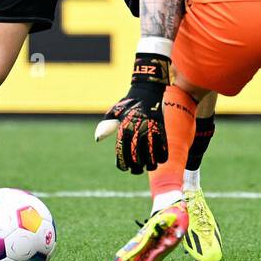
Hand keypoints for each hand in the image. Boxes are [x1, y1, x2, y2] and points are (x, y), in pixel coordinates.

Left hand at [95, 54, 170, 173]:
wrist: (147, 91)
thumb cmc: (129, 103)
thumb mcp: (114, 112)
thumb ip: (106, 126)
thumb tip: (98, 138)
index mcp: (124, 127)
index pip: (122, 151)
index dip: (123, 163)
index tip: (124, 168)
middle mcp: (137, 131)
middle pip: (136, 157)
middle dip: (136, 168)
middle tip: (136, 170)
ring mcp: (151, 130)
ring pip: (151, 156)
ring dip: (150, 165)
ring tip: (148, 166)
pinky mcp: (161, 130)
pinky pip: (163, 148)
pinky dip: (161, 157)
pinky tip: (159, 160)